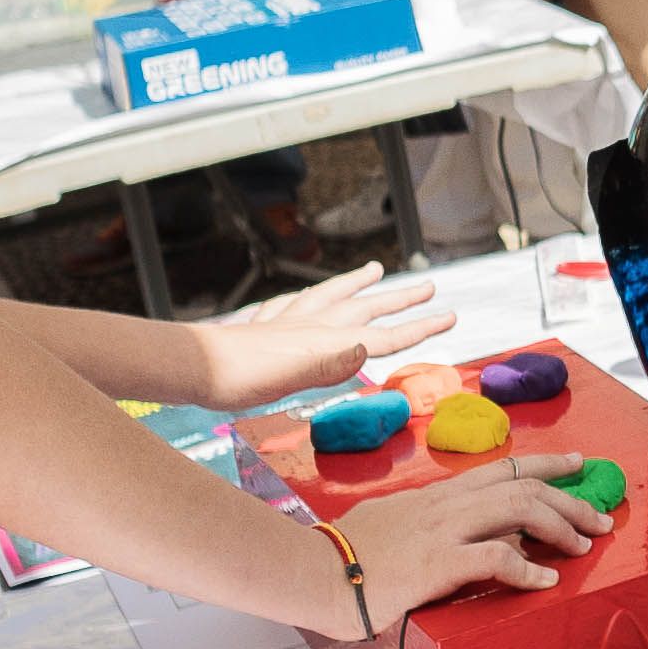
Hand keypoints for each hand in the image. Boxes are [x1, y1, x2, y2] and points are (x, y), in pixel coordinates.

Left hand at [184, 260, 453, 408]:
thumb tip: (366, 348)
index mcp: (327, 341)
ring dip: (357, 284)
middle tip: (428, 286)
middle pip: (365, 308)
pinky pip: (294, 303)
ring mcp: (289, 322)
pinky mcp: (264, 324)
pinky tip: (307, 294)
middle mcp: (313, 325)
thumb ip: (332, 363)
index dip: (418, 327)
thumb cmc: (244, 378)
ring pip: (331, 296)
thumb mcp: (293, 376)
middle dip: (399, 299)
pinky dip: (310, 295)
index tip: (449, 315)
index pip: (384, 335)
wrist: (198, 367)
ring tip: (374, 269)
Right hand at [334, 458, 609, 613]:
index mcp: (436, 494)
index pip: (502, 467)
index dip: (546, 464)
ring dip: (561, 527)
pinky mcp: (435, 563)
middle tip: (601, 519)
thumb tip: (472, 536)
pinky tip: (546, 582)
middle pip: (523, 487)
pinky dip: (528, 569)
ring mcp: (441, 530)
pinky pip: (496, 559)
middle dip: (571, 500)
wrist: (310, 573)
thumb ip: (433, 525)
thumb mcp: (394, 524)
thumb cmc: (347, 555)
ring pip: (519, 511)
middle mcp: (445, 504)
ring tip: (584, 546)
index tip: (578, 464)